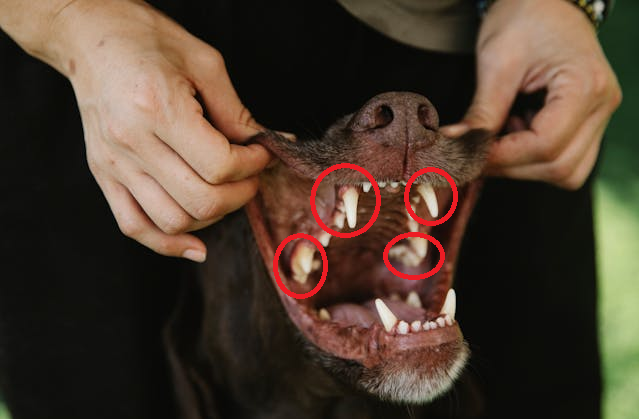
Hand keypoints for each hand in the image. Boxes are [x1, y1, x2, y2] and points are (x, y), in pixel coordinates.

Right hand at [50, 1, 271, 260]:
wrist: (90, 37)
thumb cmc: (148, 42)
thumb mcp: (204, 64)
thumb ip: (237, 112)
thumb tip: (272, 143)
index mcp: (158, 109)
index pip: (220, 166)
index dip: (253, 165)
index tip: (262, 153)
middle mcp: (132, 142)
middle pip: (201, 200)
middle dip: (240, 194)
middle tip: (250, 175)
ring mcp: (114, 163)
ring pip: (173, 221)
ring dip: (211, 216)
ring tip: (224, 192)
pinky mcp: (103, 174)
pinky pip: (135, 226)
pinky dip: (168, 243)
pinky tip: (196, 245)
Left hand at [441, 0, 620, 188]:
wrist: (546, 0)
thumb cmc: (525, 18)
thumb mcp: (497, 62)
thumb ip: (482, 112)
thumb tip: (456, 147)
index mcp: (586, 86)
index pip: (546, 145)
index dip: (503, 157)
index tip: (468, 154)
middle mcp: (603, 106)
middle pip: (560, 166)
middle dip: (511, 166)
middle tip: (475, 153)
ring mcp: (600, 116)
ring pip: (566, 171)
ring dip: (524, 166)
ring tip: (499, 137)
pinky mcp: (589, 121)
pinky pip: (566, 159)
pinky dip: (534, 158)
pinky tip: (514, 133)